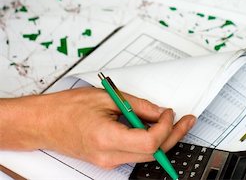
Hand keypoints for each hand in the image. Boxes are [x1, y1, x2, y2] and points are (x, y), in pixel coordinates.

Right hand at [1, 89, 195, 167]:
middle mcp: (109, 156)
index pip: (149, 142)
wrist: (45, 122)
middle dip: (173, 135)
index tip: (170, 112)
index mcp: (107, 138)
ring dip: (162, 139)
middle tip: (186, 120)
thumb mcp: (106, 98)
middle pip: (152, 153)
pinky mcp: (106, 160)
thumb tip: (159, 111)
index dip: (166, 127)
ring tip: (171, 120)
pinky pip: (134, 153)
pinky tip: (151, 125)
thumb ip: (136, 105)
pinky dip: (147, 140)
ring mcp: (107, 162)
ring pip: (145, 156)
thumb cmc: (67, 108)